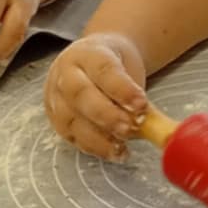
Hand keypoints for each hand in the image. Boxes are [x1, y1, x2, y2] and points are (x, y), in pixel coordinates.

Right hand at [44, 32, 148, 159]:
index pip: (104, 70)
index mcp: (88, 54)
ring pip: (71, 119)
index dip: (122, 89)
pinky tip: (114, 153)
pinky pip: (71, 136)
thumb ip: (135, 91)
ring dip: (98, 138)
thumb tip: (152, 121)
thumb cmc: (114, 66)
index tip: (141, 105)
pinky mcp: (56, 119)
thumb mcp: (128, 66)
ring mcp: (56, 97)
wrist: (91, 60)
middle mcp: (66, 73)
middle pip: (81, 94)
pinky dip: (94, 148)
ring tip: (122, 148)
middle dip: (106, 115)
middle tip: (129, 128)